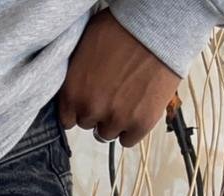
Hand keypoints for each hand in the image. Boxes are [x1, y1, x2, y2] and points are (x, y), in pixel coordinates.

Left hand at [57, 10, 179, 147]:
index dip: (79, 109)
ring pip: (107, 134)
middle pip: (88, 124)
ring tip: (127, 99)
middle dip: (98, 112)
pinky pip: (128, 140)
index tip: (89, 103)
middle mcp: (90, 109)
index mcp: (72, 91)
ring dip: (115, 122)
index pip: (67, 119)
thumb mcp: (84, 46)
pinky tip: (137, 110)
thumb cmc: (121, 28)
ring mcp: (115, 119)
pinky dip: (132, 129)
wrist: (156, 27)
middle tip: (112, 94)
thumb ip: (76, 75)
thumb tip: (76, 87)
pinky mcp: (139, 124)